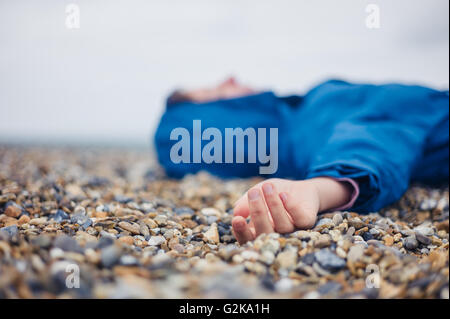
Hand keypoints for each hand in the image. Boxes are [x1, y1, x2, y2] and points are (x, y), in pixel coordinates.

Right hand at [231, 178, 351, 243]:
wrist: (299, 188)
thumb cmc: (274, 192)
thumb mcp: (257, 192)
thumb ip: (245, 202)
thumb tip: (237, 212)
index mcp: (260, 232)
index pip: (248, 239)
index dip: (242, 232)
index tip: (237, 219)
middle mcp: (276, 235)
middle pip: (266, 233)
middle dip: (258, 213)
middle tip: (253, 192)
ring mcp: (293, 231)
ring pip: (283, 226)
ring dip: (274, 205)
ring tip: (268, 186)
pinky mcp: (307, 222)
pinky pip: (300, 220)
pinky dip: (291, 207)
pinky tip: (284, 195)